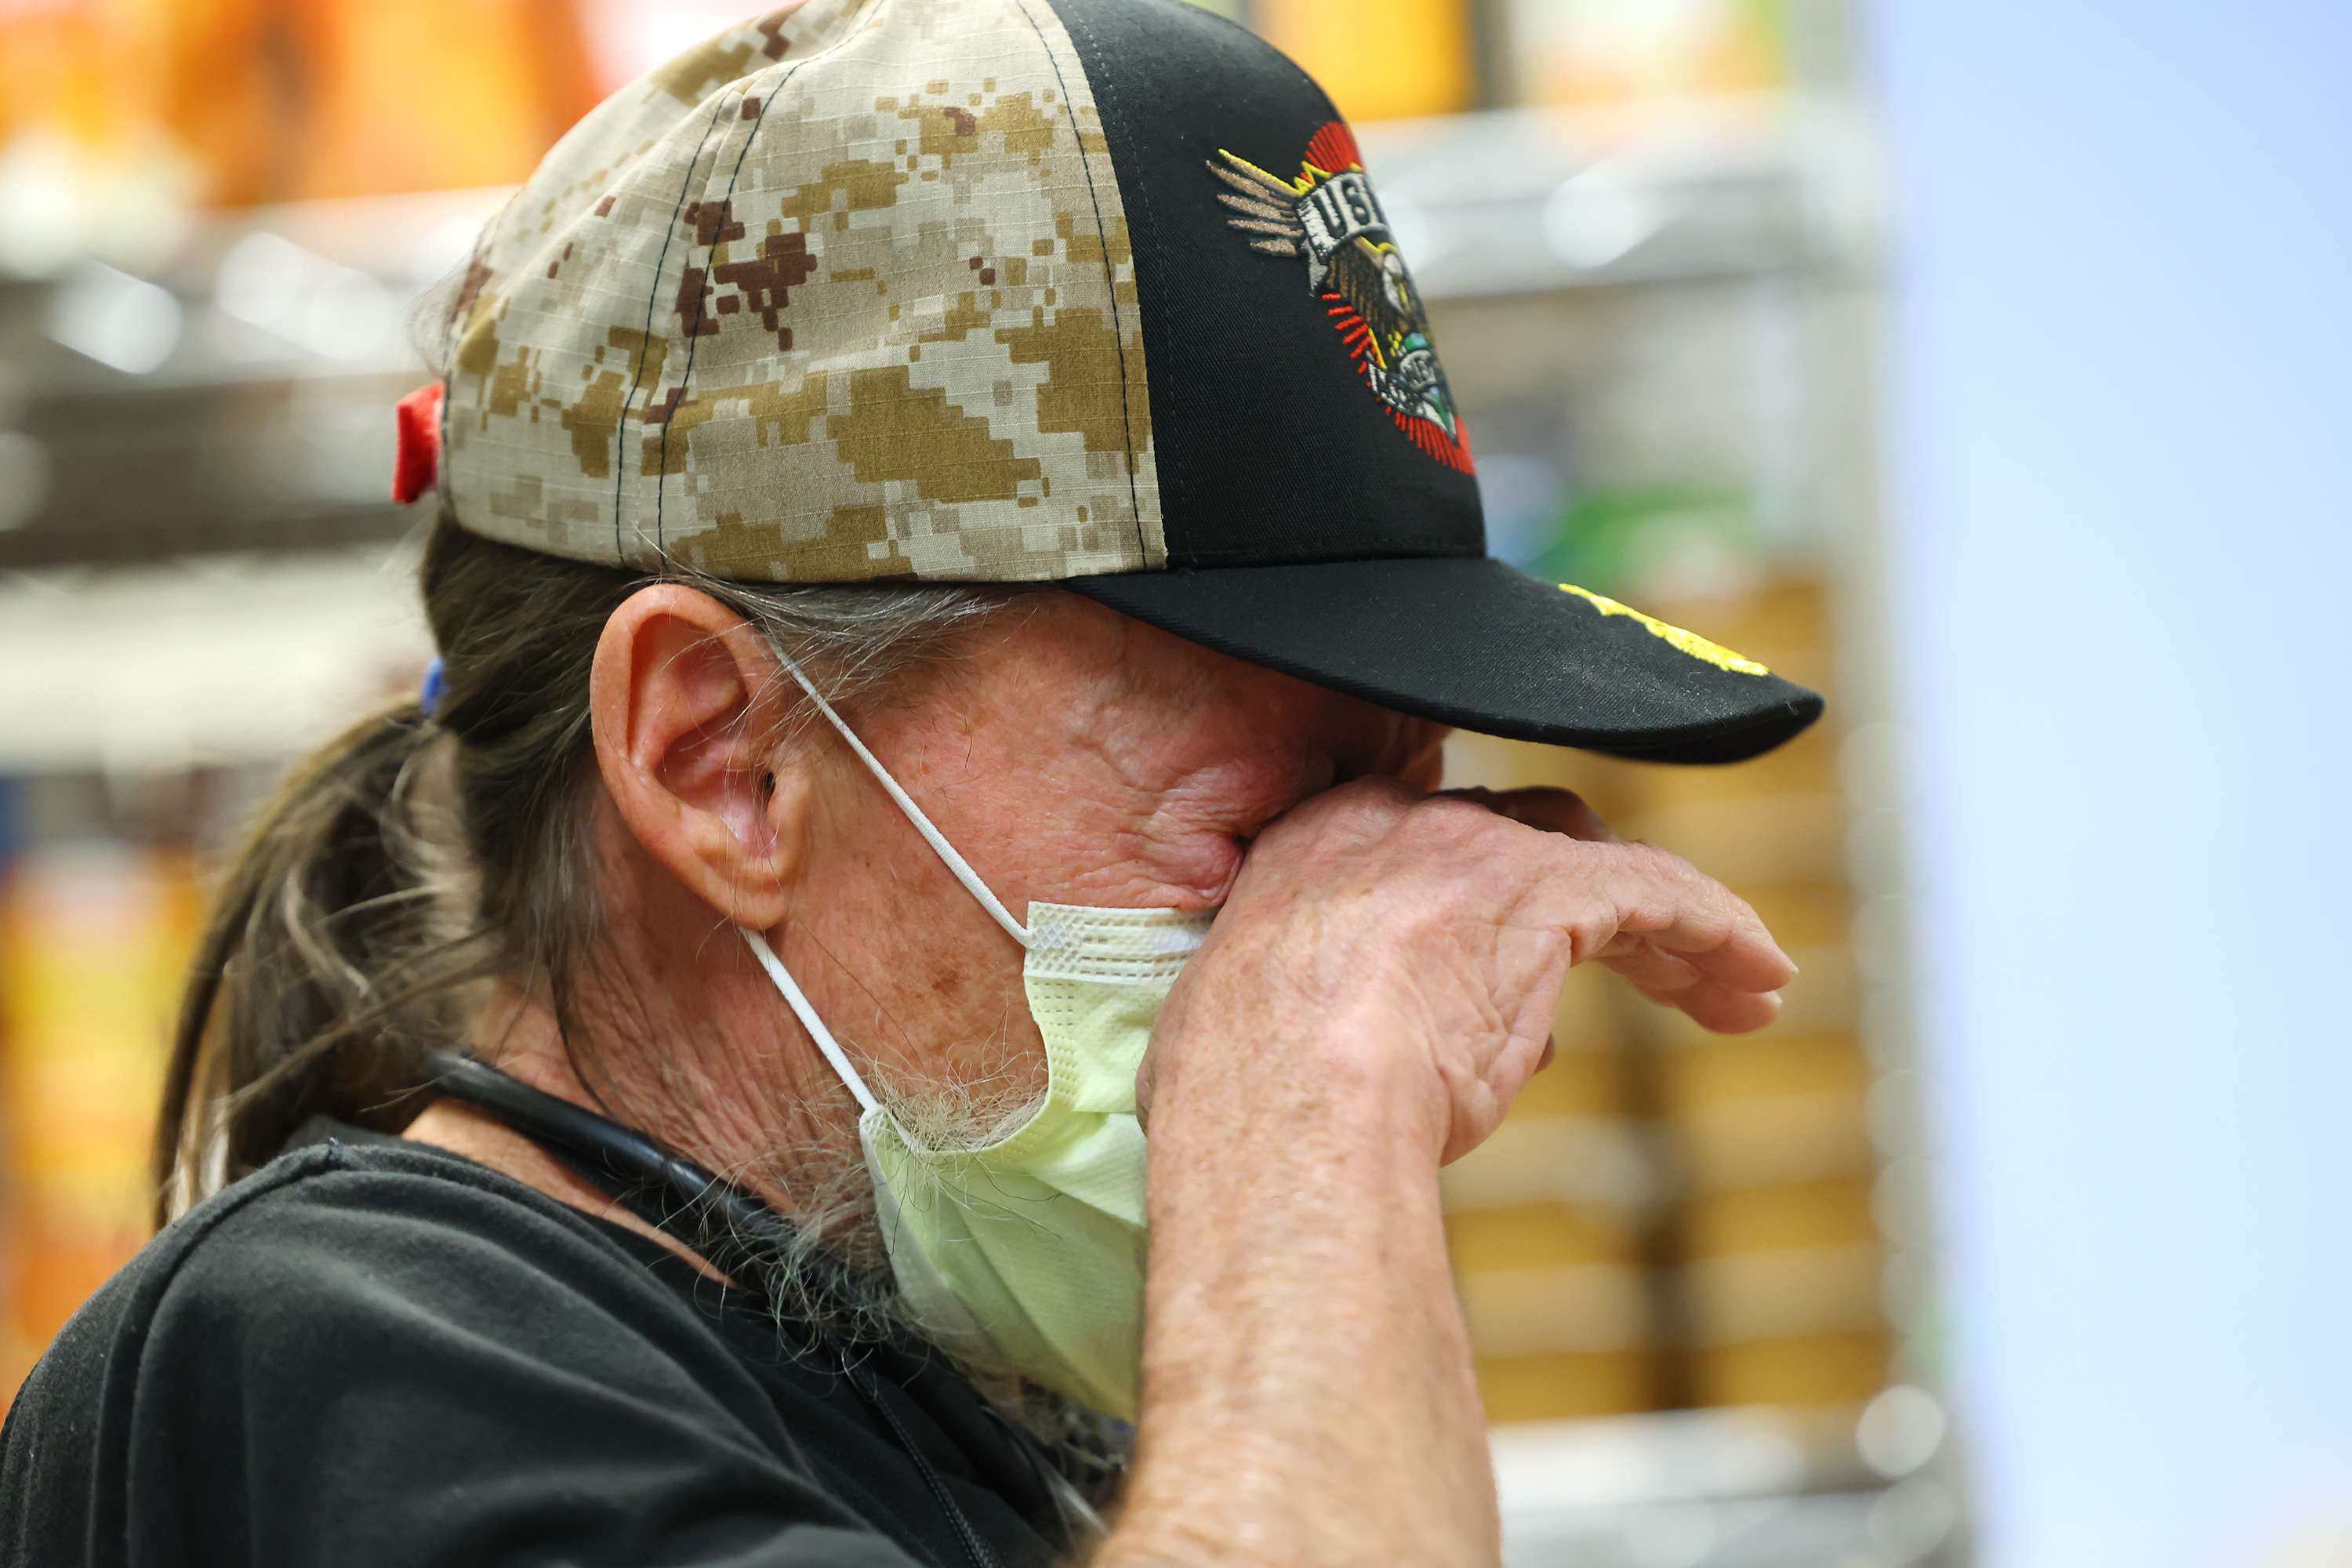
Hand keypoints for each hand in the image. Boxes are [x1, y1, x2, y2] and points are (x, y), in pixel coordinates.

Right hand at [1140, 776, 1792, 1164]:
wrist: (1288, 1107)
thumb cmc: (1249, 1109)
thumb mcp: (1259, 1036)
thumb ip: (1334, 1017)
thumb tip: (1420, 1053)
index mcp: (1317, 849)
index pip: (1431, 845)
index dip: (1496, 896)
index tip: (1531, 957)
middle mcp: (1398, 827)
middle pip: (1530, 840)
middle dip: (1596, 903)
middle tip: (1650, 968)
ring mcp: (1476, 852)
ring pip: (1607, 868)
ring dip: (1677, 933)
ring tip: (1738, 989)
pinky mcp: (1549, 891)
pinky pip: (1658, 894)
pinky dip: (1716, 929)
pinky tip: (1758, 976)